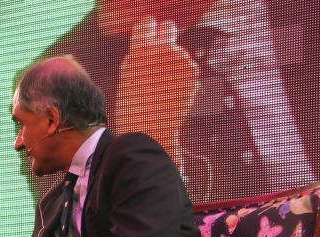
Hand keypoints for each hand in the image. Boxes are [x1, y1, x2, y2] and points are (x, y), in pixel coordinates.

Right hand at [114, 17, 198, 162]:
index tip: (147, 38)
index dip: (146, 30)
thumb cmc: (132, 107)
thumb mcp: (126, 77)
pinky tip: (172, 91)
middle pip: (168, 27)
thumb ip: (138, 56)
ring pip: (178, 51)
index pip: (147, 23)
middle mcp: (163, 49)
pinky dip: (182, 76)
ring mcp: (182, 59)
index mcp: (141, 49)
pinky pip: (187, 66)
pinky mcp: (193, 71)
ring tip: (162, 86)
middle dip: (165, 36)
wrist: (151, 130)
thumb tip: (150, 44)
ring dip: (173, 63)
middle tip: (159, 54)